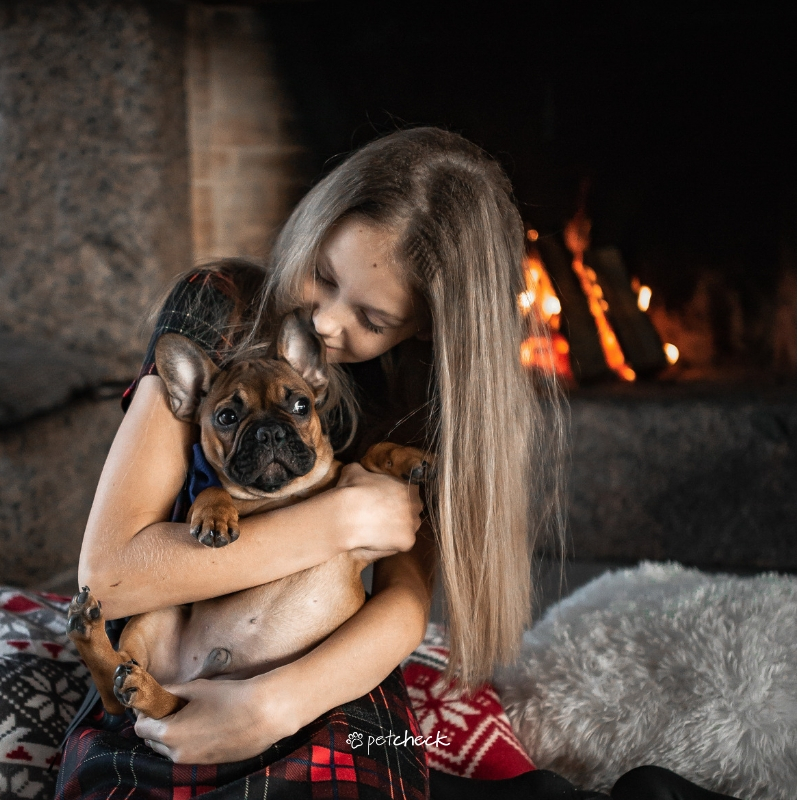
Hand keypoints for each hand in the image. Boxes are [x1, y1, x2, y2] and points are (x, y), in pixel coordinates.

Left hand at [134, 672, 296, 763]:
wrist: (263, 714)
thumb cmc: (229, 697)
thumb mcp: (196, 688)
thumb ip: (171, 690)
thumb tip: (157, 689)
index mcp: (169, 733)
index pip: (141, 727)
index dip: (145, 712)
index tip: (154, 700)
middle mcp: (176, 753)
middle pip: (152, 741)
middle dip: (157, 724)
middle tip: (172, 706)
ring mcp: (193, 761)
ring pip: (170, 750)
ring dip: (171, 735)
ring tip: (189, 715)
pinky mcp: (208, 764)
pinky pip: (188, 754)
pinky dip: (188, 742)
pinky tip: (205, 725)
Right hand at [334, 463, 422, 554]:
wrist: (347, 513)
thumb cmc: (352, 490)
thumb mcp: (355, 471)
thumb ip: (362, 469)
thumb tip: (356, 469)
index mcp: (409, 487)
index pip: (409, 493)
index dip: (396, 499)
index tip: (384, 503)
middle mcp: (416, 505)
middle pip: (411, 512)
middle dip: (399, 514)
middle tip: (380, 517)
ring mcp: (413, 525)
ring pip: (407, 529)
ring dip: (396, 530)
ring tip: (376, 531)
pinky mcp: (408, 542)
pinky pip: (399, 545)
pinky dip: (389, 545)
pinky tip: (374, 541)